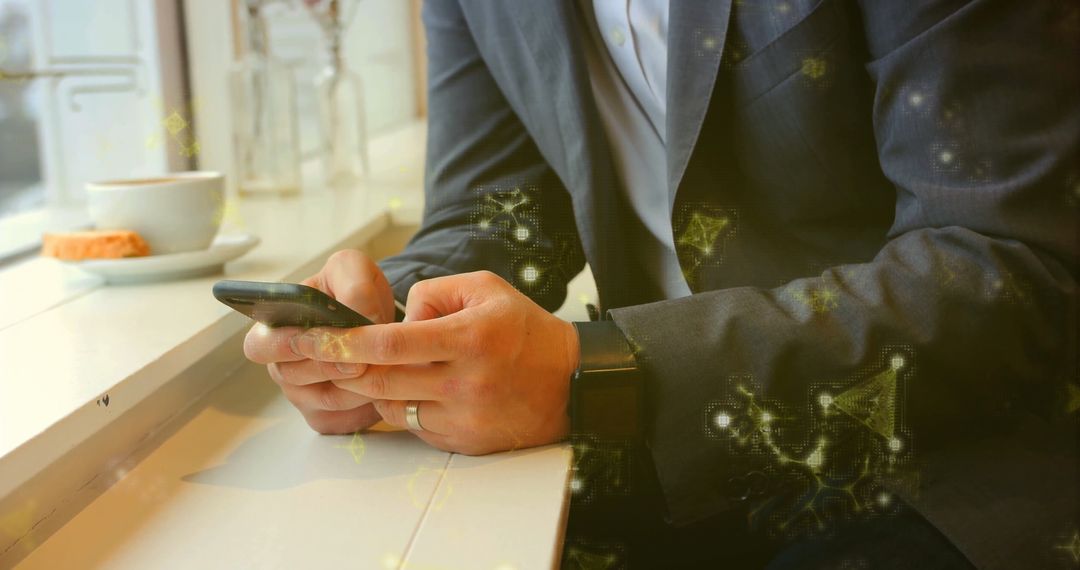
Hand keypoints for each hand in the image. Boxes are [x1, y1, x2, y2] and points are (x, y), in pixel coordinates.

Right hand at [242, 249, 396, 433]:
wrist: (379, 318)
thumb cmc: (354, 292)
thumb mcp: (354, 270)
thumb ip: (353, 286)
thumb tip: (360, 317)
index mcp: (275, 327)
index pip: (258, 346)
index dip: (284, 345)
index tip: (317, 337)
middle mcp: (283, 365)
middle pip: (293, 377)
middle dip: (330, 366)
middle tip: (360, 358)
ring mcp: (303, 394)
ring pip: (327, 399)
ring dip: (358, 384)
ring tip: (383, 365)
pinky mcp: (328, 417)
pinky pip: (345, 419)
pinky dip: (368, 404)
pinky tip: (385, 386)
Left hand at [292, 271, 579, 454]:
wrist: (570, 383)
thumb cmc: (524, 331)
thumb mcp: (486, 288)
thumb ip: (433, 292)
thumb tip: (396, 317)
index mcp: (468, 338)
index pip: (389, 343)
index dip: (344, 342)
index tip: (313, 337)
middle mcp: (463, 382)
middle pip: (379, 381)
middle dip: (341, 368)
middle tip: (318, 354)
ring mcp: (462, 417)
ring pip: (391, 406)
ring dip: (373, 387)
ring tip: (375, 368)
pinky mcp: (462, 440)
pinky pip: (413, 425)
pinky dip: (402, 406)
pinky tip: (414, 389)